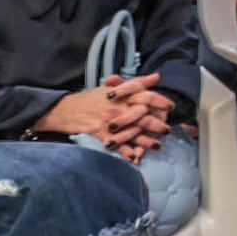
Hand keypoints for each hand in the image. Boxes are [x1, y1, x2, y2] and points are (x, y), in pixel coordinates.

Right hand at [38, 72, 168, 145]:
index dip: (160, 101)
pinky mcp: (100, 133)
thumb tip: (156, 77)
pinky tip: (135, 158)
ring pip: (132, 131)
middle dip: (156, 123)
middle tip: (166, 129)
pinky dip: (126, 153)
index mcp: (121, 94)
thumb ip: (136, 83)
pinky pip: (116, 145)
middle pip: (142, 115)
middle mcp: (117, 106)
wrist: (65, 109)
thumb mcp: (113, 87)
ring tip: (157, 145)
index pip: (145, 95)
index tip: (170, 107)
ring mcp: (108, 120)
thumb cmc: (90, 99)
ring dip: (146, 140)